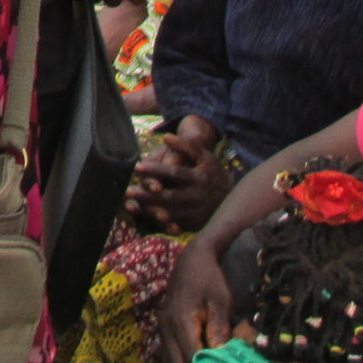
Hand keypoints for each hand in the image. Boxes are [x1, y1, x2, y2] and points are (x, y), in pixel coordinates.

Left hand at [130, 115, 230, 232]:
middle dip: (147, 194)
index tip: (137, 167)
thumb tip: (165, 137)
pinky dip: (159, 224)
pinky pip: (174, 226)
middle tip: (128, 190)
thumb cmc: (213, 174)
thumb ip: (186, 146)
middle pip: (168, 196)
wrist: (233, 200)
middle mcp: (197, 196)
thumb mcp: (205, 157)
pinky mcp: (194, 225)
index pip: (174, 172)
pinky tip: (146, 220)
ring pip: (169, 213)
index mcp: (198, 177)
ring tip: (130, 205)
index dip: (155, 170)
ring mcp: (195, 213)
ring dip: (149, 210)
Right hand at [158, 237, 234, 362]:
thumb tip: (222, 357)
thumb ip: (220, 329)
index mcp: (181, 322)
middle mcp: (166, 329)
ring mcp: (162, 330)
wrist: (191, 260)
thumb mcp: (221, 302)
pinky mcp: (163, 330)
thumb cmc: (210, 280)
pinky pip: (168, 357)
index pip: (191, 358)